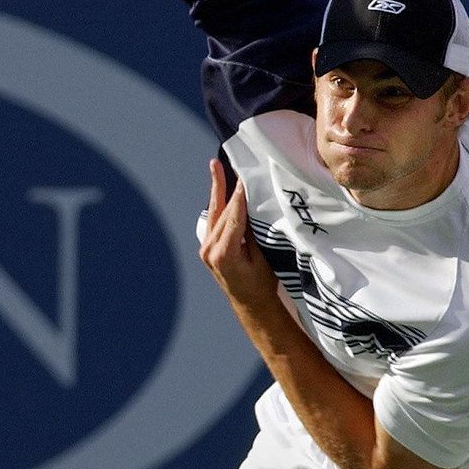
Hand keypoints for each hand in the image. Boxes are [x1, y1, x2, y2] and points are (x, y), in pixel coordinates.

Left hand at [198, 159, 278, 302]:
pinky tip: (219, 185)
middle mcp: (209, 250)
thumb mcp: (263, 259)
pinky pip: (213, 219)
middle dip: (230, 188)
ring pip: (214, 213)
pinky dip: (218, 202)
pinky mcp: (207, 246)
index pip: (234, 218)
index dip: (241, 196)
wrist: (250, 304)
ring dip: (218, 189)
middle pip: (223, 212)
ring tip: (216, 165)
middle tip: (236, 163)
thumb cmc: (261, 285)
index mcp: (224, 255)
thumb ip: (255, 233)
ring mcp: (205, 248)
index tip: (246, 176)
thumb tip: (254, 206)